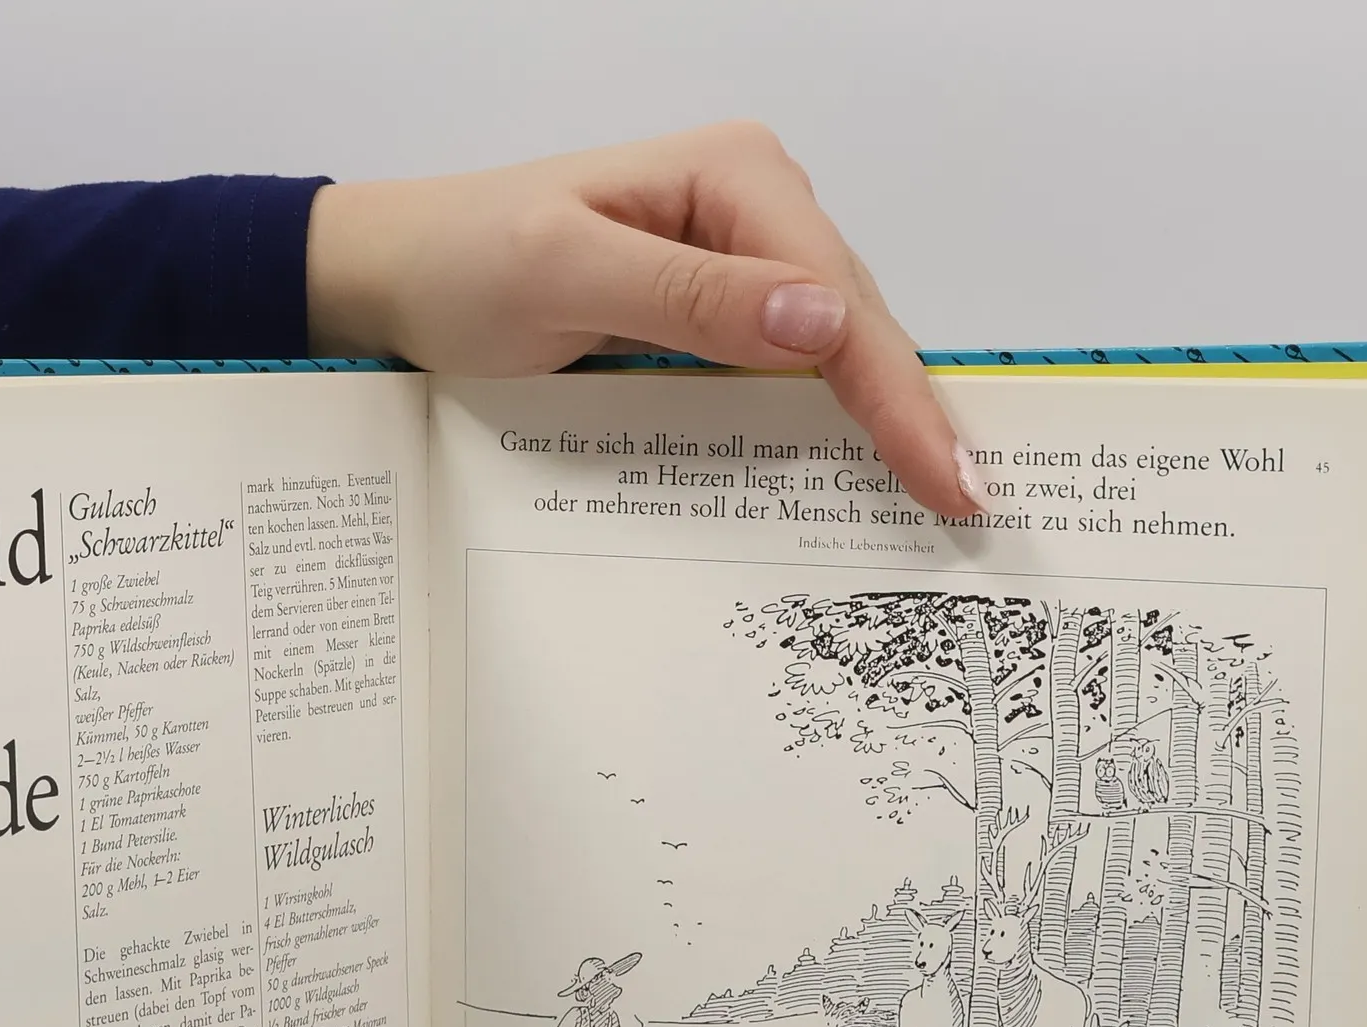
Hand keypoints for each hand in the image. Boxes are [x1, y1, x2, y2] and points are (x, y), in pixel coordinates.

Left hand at [306, 121, 982, 517]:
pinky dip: (830, 419)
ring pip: (836, 349)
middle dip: (912, 411)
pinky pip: (791, 368)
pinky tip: (864, 467)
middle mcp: (755, 207)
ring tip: (940, 496)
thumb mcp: (566, 276)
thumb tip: (820, 322)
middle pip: (856, 324)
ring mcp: (741, 258)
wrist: (399, 274)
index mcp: (734, 178)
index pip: (837, 300)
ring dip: (884, 421)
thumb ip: (691, 299)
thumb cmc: (465, 265)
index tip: (945, 477)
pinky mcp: (716, 308)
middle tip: (967, 507)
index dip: (896, 395)